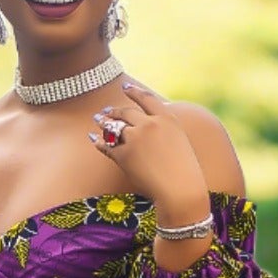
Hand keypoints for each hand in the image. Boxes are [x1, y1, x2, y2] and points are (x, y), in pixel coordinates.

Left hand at [88, 81, 205, 201]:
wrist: (179, 190)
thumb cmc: (183, 171)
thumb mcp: (180, 141)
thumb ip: (165, 129)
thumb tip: (150, 122)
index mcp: (166, 118)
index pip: (146, 98)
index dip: (134, 91)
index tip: (125, 87)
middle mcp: (149, 124)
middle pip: (126, 112)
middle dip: (114, 110)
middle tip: (106, 111)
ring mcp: (135, 138)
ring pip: (113, 126)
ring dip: (103, 122)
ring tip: (98, 120)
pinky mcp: (124, 155)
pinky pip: (107, 146)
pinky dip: (98, 142)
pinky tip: (94, 139)